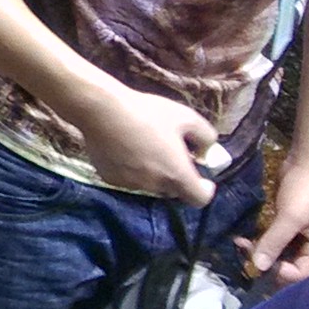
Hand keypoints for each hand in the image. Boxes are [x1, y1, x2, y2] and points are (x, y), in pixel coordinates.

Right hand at [64, 81, 220, 205]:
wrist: (102, 109)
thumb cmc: (148, 112)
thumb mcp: (187, 117)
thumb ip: (206, 137)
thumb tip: (206, 150)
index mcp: (177, 174)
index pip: (199, 199)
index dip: (204, 190)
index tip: (202, 177)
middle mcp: (154, 186)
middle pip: (173, 190)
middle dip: (176, 176)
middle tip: (170, 153)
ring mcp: (130, 184)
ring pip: (149, 184)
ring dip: (153, 172)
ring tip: (144, 147)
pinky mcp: (109, 178)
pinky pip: (128, 178)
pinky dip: (131, 169)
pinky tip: (124, 149)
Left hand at [248, 161, 308, 281]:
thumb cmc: (307, 190)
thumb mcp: (291, 217)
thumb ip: (275, 242)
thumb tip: (257, 266)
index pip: (303, 272)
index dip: (283, 273)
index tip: (262, 263)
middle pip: (290, 264)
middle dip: (268, 263)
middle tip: (244, 257)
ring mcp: (299, 232)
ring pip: (279, 252)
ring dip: (260, 252)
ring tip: (240, 246)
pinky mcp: (287, 222)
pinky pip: (273, 238)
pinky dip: (260, 240)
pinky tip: (242, 238)